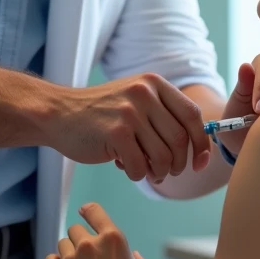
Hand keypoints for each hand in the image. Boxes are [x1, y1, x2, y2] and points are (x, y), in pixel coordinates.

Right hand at [45, 73, 210, 181]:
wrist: (58, 113)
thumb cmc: (101, 114)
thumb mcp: (135, 100)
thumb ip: (164, 115)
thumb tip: (198, 148)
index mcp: (154, 83)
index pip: (192, 115)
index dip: (201, 143)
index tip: (199, 163)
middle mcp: (144, 93)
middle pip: (180, 139)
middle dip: (178, 164)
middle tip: (167, 172)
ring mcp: (129, 112)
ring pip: (163, 156)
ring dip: (159, 172)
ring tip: (148, 172)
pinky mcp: (115, 132)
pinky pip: (141, 166)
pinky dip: (138, 175)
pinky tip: (127, 168)